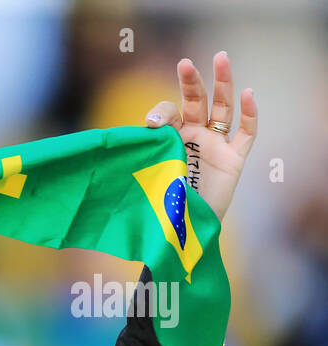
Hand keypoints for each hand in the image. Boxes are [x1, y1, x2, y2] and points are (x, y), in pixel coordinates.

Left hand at [144, 51, 256, 221]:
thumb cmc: (159, 202)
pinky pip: (246, 132)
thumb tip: (151, 122)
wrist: (179, 231)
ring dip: (223, 83)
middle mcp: (193, 137)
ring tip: (221, 58)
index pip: (169, 113)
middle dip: (191, 81)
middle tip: (185, 63)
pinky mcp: (233, 159)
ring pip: (222, 108)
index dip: (161, 111)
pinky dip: (250, 113)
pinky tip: (248, 93)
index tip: (152, 122)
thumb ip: (151, 145)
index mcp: (170, 138)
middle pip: (196, 101)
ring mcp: (215, 145)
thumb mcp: (150, 169)